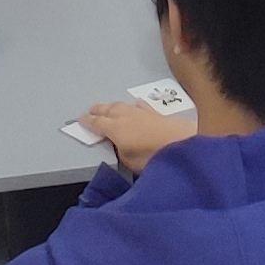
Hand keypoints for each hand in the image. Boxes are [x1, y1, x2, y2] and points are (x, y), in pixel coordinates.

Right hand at [79, 100, 196, 172]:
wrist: (183, 145)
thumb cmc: (152, 157)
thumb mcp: (128, 161)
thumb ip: (120, 151)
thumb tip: (119, 146)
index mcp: (115, 128)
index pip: (96, 123)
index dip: (87, 121)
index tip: (81, 119)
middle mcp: (126, 116)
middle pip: (108, 110)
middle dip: (98, 109)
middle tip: (91, 109)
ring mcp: (143, 113)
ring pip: (123, 105)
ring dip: (114, 106)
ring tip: (109, 106)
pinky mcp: (158, 114)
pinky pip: (141, 106)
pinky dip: (135, 105)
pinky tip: (136, 104)